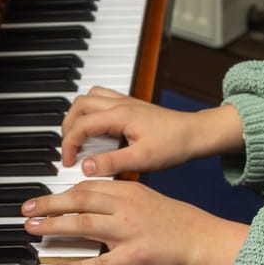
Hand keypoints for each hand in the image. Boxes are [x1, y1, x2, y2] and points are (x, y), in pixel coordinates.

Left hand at [22, 179, 248, 264]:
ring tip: (33, 229)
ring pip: (83, 225)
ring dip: (54, 227)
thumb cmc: (177, 222)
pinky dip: (76, 264)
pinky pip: (98, 262)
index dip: (62, 192)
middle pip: (79, 201)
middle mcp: (126, 207)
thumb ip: (120, 200)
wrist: (202, 240)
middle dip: (49, 204)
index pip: (88, 187)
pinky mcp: (132, 257)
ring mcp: (128, 232)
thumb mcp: (147, 200)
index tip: (44, 199)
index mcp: (129, 191)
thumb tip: (92, 205)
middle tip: (26, 210)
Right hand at [61, 86, 242, 177]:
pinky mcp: (131, 105)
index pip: (81, 125)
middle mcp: (120, 103)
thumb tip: (85, 167)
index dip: (68, 144)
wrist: (195, 134)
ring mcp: (125, 102)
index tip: (67, 163)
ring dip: (77, 115)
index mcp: (119, 115)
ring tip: (78, 138)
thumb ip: (111, 163)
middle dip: (68, 126)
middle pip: (79, 105)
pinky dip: (91, 111)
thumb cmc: (174, 145)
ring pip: (89, 97)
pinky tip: (97, 130)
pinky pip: (101, 99)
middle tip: (69, 150)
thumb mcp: (142, 160)